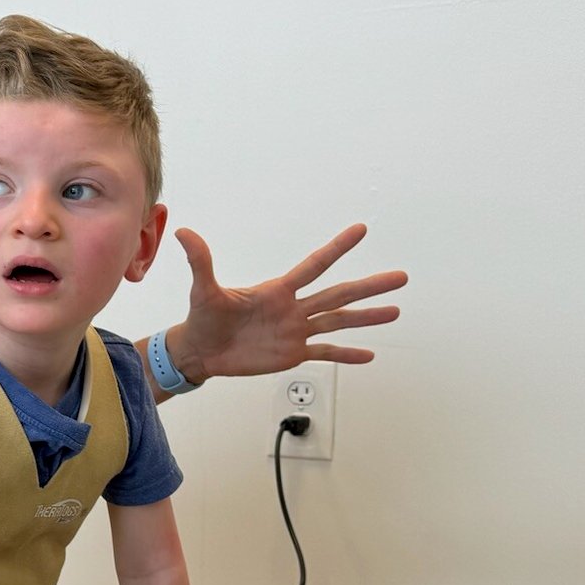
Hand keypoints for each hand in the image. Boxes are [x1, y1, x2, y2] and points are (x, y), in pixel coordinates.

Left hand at [167, 222, 405, 380]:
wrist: (201, 351)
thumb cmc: (203, 318)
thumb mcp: (203, 290)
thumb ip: (201, 262)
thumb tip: (185, 232)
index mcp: (278, 290)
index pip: (314, 265)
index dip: (337, 248)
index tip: (361, 230)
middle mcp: (293, 308)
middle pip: (339, 294)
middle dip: (369, 286)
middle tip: (400, 277)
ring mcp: (296, 331)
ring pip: (339, 322)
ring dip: (366, 318)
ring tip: (395, 311)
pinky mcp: (292, 354)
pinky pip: (325, 352)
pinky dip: (346, 355)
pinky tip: (369, 355)